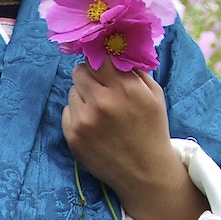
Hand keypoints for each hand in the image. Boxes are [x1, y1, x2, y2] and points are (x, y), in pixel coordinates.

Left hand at [62, 61, 205, 219]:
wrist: (145, 172)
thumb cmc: (151, 129)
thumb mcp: (153, 94)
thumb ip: (133, 69)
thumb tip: (113, 47)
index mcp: (124, 88)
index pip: (98, 57)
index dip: (99, 60)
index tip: (102, 65)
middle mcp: (102, 102)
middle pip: (79, 71)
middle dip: (89, 76)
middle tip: (100, 88)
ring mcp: (85, 120)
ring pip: (72, 91)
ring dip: (83, 96)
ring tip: (101, 111)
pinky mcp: (73, 136)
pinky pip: (67, 111)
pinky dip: (77, 114)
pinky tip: (94, 126)